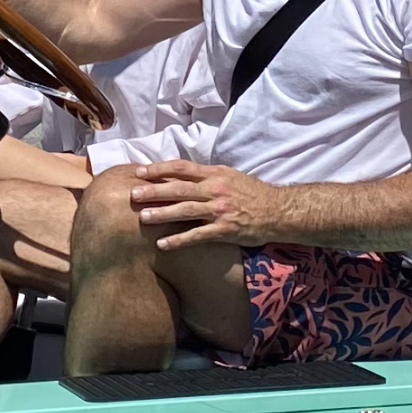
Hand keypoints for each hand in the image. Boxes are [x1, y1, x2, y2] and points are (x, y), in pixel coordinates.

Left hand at [128, 158, 283, 249]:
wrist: (278, 211)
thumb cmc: (253, 193)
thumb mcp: (230, 176)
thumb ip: (207, 176)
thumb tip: (182, 175)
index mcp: (215, 174)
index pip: (182, 168)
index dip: (160, 169)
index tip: (140, 172)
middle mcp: (215, 190)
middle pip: (179, 188)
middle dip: (154, 191)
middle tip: (133, 194)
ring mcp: (219, 210)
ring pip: (185, 210)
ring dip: (162, 213)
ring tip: (142, 217)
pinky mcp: (224, 230)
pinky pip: (197, 236)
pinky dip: (178, 240)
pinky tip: (162, 244)